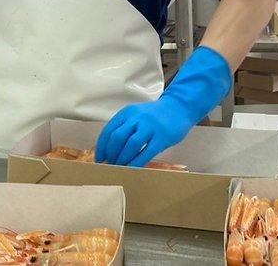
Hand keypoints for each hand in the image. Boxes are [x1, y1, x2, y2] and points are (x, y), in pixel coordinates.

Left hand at [95, 47, 232, 166]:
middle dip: (111, 154)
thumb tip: (109, 149)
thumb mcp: (136, 115)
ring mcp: (150, 127)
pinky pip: (146, 152)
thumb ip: (124, 126)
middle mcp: (137, 117)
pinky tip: (132, 169)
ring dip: (122, 159)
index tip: (99, 158)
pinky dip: (136, 163)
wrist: (178, 107)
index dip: (102, 146)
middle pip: (117, 137)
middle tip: (110, 164)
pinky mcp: (162, 137)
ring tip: (120, 167)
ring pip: (131, 145)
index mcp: (127, 112)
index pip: (108, 130)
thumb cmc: (154, 115)